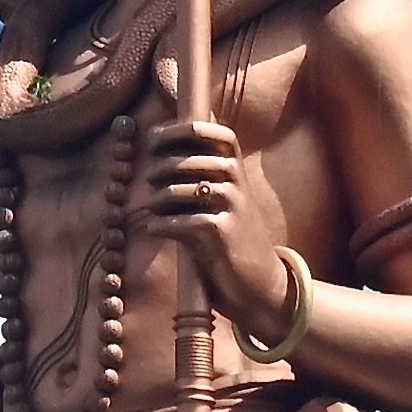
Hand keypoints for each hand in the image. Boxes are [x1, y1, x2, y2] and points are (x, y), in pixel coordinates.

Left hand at [141, 117, 297, 328]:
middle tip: (150, 181)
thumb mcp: (223, 199)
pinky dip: (161, 224)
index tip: (154, 139)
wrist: (261, 281)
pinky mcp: (221, 233)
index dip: (178, 130)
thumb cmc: (231, 237)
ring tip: (153, 209)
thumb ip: (200, 174)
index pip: (211, 132)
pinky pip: (179, 222)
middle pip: (185, 159)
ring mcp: (231, 206)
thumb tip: (158, 148)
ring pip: (178, 190)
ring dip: (157, 200)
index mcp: (235, 168)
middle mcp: (236, 182)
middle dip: (159, 169)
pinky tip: (154, 228)